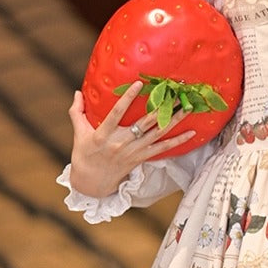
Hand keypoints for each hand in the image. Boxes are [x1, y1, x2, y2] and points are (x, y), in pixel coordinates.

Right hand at [67, 81, 194, 197]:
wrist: (92, 183)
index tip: (139, 84)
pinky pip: (162, 149)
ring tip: (187, 108)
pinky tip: (190, 133)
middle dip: (161, 108)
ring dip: (173, 121)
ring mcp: (133, 152)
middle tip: (174, 93)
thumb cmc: (84, 155)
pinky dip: (177, 141)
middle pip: (144, 123)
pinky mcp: (141, 159)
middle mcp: (121, 143)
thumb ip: (77, 112)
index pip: (117, 113)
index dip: (128, 98)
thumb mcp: (79, 133)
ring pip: (157, 134)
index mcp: (104, 134)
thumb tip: (77, 92)